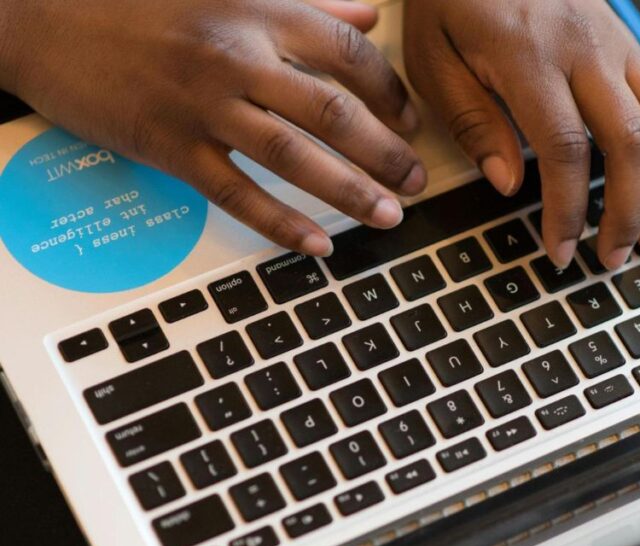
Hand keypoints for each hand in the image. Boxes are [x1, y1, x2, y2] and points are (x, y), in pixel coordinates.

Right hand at [0, 0, 426, 255]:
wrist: (40, 14)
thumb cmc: (137, 0)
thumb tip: (369, 10)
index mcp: (259, 9)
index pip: (350, 52)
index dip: (392, 93)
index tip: (411, 123)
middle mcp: (238, 55)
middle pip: (334, 110)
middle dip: (386, 153)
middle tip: (415, 183)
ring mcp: (203, 105)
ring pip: (295, 156)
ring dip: (351, 192)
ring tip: (389, 216)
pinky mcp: (170, 147)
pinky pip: (238, 194)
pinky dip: (282, 223)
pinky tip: (318, 245)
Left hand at [404, 0, 639, 269]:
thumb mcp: (434, 55)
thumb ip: (472, 120)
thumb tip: (509, 183)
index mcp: (531, 54)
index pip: (565, 149)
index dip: (568, 210)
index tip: (561, 250)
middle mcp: (587, 48)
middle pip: (632, 142)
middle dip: (628, 211)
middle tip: (613, 258)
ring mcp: (618, 45)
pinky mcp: (631, 47)